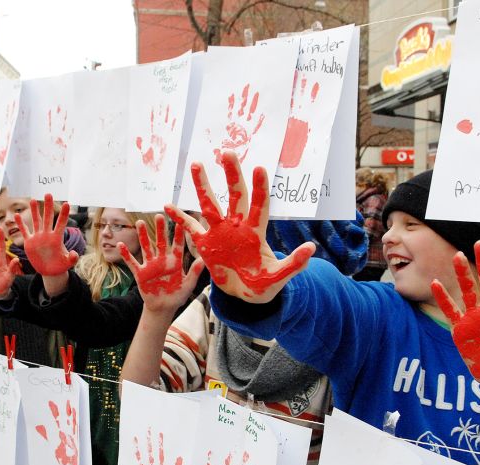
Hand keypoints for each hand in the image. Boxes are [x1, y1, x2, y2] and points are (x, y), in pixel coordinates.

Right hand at [15, 193, 78, 276]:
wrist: (50, 271)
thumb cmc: (60, 266)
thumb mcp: (67, 264)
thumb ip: (72, 258)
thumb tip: (74, 254)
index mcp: (57, 239)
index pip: (61, 224)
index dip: (64, 214)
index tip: (67, 204)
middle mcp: (47, 235)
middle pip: (48, 218)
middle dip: (47, 206)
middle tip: (48, 194)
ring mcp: (38, 238)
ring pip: (36, 221)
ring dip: (34, 211)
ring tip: (33, 200)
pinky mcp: (29, 243)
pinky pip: (24, 231)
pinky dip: (20, 224)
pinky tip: (17, 215)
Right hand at [119, 214, 203, 312]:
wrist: (163, 308)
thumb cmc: (177, 296)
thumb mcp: (188, 285)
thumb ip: (194, 272)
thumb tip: (204, 260)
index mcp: (175, 262)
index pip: (177, 244)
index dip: (178, 233)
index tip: (180, 221)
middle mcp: (162, 260)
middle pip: (160, 241)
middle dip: (160, 229)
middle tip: (159, 215)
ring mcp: (150, 266)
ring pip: (146, 247)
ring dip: (142, 236)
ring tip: (140, 222)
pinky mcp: (140, 274)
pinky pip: (132, 262)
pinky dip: (126, 254)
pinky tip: (120, 245)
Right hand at [165, 151, 314, 303]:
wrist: (245, 296)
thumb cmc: (264, 285)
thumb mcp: (279, 277)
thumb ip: (293, 264)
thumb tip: (312, 248)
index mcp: (255, 232)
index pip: (259, 206)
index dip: (260, 189)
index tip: (259, 168)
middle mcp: (237, 226)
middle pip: (234, 196)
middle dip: (232, 175)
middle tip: (227, 152)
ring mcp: (220, 233)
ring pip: (210, 204)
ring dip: (202, 185)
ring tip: (196, 164)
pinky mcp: (206, 244)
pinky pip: (191, 227)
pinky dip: (180, 217)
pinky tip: (167, 205)